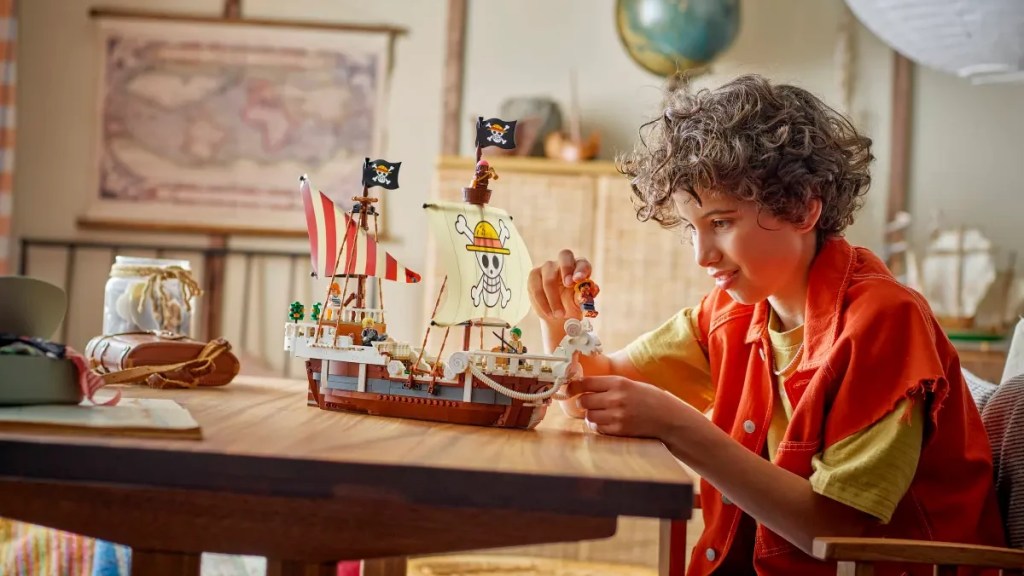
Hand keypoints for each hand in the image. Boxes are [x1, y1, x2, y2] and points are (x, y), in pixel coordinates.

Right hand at [527, 249, 590, 322]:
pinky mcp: (534, 276)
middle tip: (568, 284)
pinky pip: (536, 288)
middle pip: (565, 256)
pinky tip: (549, 313)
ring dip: (554, 299)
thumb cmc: (571, 304)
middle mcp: (563, 263)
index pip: (582, 263)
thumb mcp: (580, 303)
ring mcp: (547, 268)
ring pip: (549, 278)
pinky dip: (543, 303)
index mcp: (579, 267)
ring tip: (559, 315)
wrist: (557, 314)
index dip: (581, 269)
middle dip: (566, 269)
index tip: (579, 279)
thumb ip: (583, 297)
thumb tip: (588, 293)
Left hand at [567, 376, 691, 438]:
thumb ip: (609, 385)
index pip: (586, 383)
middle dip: (583, 402)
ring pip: (589, 415)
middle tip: (588, 403)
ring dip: (590, 415)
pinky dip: (598, 426)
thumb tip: (584, 386)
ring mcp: (617, 415)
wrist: (668, 417)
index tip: (569, 389)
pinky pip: (598, 428)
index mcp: (618, 383)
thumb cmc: (649, 398)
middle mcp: (616, 398)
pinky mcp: (619, 430)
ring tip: (600, 413)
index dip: (574, 386)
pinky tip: (607, 422)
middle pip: (584, 400)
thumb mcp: (630, 384)